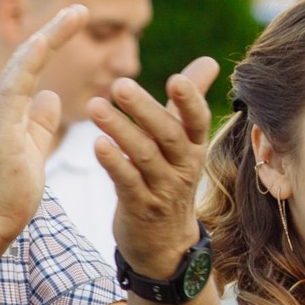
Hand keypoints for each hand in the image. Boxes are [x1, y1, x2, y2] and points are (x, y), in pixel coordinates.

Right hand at [0, 5, 81, 247]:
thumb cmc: (8, 193)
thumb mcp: (33, 150)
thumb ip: (40, 123)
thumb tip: (52, 97)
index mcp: (8, 111)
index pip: (32, 67)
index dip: (53, 42)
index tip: (76, 22)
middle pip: (27, 57)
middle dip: (54, 30)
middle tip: (81, 9)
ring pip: (21, 64)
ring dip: (48, 36)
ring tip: (73, 15)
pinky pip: (15, 87)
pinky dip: (30, 61)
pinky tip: (45, 40)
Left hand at [92, 56, 220, 276]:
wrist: (165, 244)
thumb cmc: (170, 180)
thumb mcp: (184, 143)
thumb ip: (188, 102)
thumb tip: (209, 61)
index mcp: (195, 147)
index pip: (197, 120)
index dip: (190, 100)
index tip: (176, 78)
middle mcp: (184, 167)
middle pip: (168, 134)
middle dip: (144, 109)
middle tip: (120, 84)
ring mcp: (163, 189)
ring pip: (143, 156)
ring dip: (119, 130)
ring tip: (94, 106)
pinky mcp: (140, 208)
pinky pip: (127, 182)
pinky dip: (113, 163)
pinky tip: (97, 144)